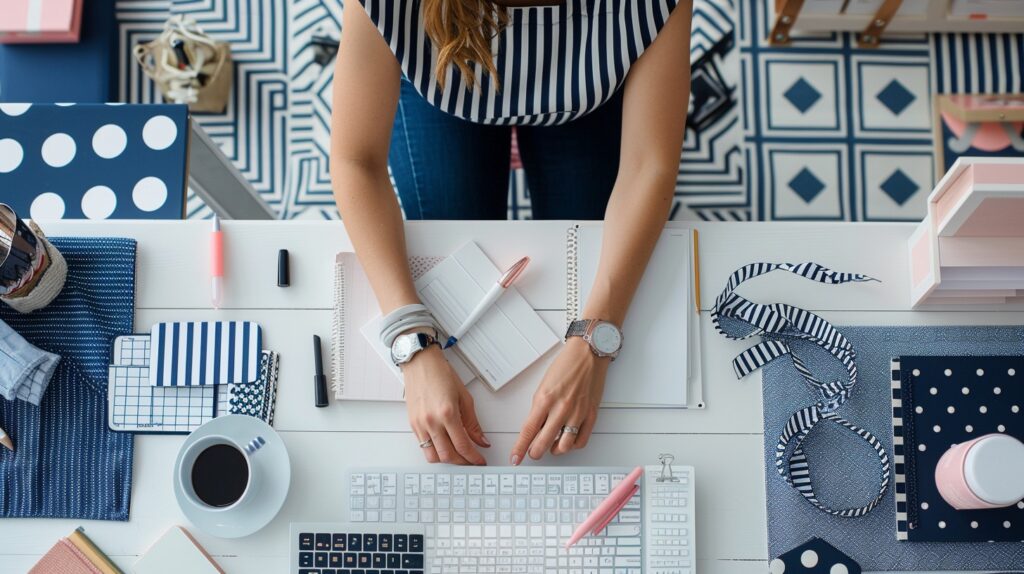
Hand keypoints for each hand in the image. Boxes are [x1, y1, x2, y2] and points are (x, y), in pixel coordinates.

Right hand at [403, 345, 488, 464]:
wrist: (421, 364)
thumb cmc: (441, 374)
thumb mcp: (464, 397)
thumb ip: (472, 423)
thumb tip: (481, 439)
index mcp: (447, 413)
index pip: (462, 445)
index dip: (474, 457)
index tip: (480, 460)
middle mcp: (431, 421)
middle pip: (448, 455)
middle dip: (462, 462)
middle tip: (471, 461)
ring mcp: (420, 424)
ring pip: (433, 456)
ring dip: (447, 460)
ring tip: (458, 456)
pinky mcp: (412, 425)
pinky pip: (423, 446)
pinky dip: (435, 451)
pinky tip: (444, 446)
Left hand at [511, 338, 607, 463]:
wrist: (589, 353)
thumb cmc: (566, 365)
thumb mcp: (543, 386)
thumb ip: (539, 408)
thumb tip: (534, 428)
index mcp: (545, 399)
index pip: (528, 431)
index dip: (519, 448)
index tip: (515, 458)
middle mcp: (561, 408)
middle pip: (543, 443)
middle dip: (534, 452)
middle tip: (532, 452)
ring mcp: (577, 413)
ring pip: (564, 446)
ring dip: (554, 450)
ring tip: (551, 446)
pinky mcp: (591, 415)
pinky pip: (581, 441)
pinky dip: (572, 445)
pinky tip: (568, 441)